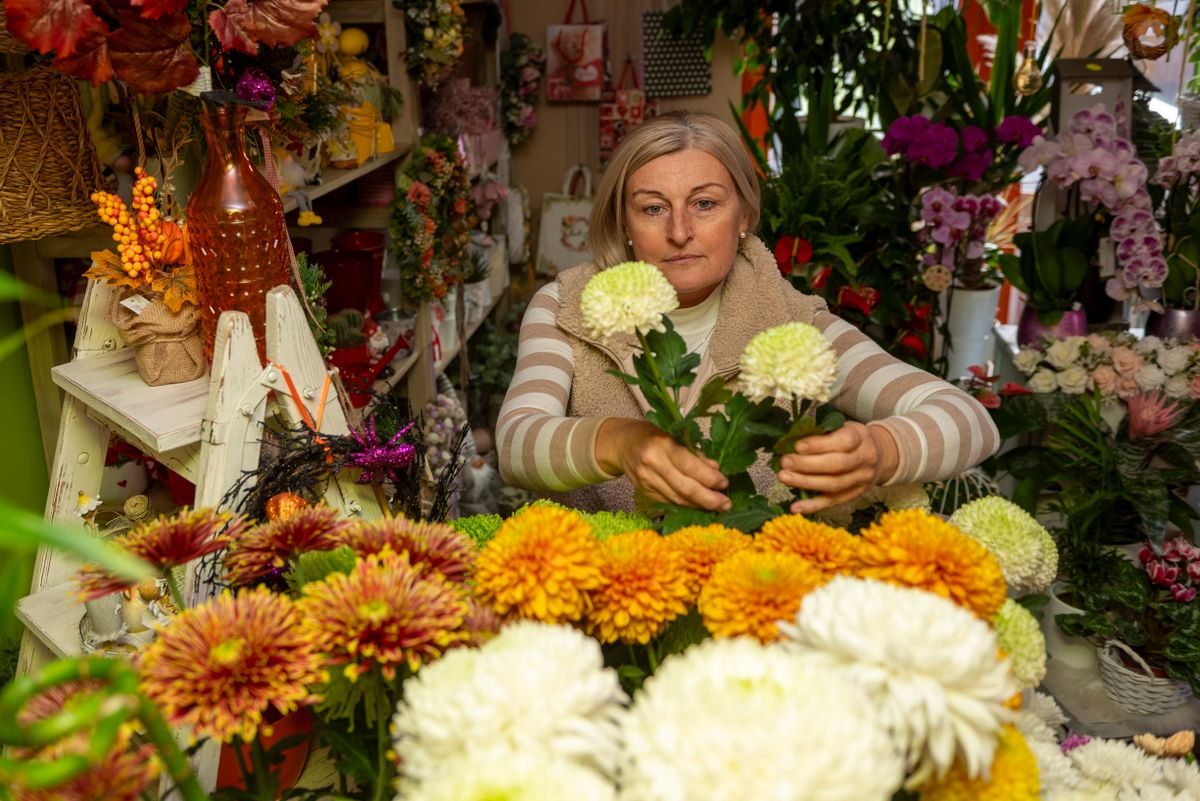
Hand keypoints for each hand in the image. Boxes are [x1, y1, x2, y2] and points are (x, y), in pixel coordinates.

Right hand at [596, 418, 729, 511]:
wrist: (621, 444)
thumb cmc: (651, 435)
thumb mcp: (673, 435)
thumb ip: (694, 453)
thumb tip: (716, 469)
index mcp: (662, 445)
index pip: (689, 466)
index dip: (709, 478)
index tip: (724, 483)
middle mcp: (653, 465)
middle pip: (685, 488)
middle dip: (708, 498)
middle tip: (725, 504)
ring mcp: (647, 481)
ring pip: (677, 499)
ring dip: (699, 505)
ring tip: (717, 507)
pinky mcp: (645, 493)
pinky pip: (669, 502)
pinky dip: (686, 506)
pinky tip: (698, 506)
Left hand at [776, 422, 898, 514]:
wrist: (879, 455)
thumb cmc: (851, 438)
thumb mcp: (842, 427)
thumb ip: (821, 432)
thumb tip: (790, 439)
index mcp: (861, 436)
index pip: (843, 441)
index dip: (819, 445)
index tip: (798, 446)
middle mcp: (865, 459)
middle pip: (837, 465)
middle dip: (807, 465)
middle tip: (785, 462)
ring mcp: (861, 479)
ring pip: (833, 485)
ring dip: (805, 483)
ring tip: (784, 477)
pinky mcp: (855, 494)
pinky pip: (832, 502)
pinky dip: (812, 506)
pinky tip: (795, 507)